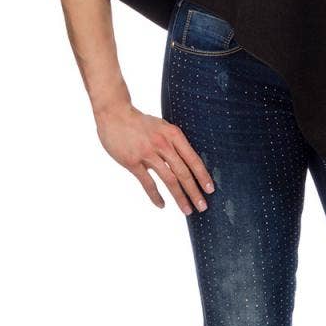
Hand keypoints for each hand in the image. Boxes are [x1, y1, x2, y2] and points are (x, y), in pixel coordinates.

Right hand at [94, 103, 214, 214]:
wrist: (115, 114)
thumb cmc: (140, 122)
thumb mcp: (162, 126)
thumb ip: (173, 142)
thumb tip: (187, 161)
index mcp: (173, 134)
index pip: (192, 158)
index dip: (202, 175)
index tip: (210, 189)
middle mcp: (163, 144)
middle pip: (183, 172)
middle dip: (194, 191)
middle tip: (203, 206)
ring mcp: (147, 153)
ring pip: (169, 180)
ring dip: (179, 197)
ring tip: (187, 210)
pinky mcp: (132, 162)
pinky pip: (148, 183)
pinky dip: (156, 196)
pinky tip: (162, 205)